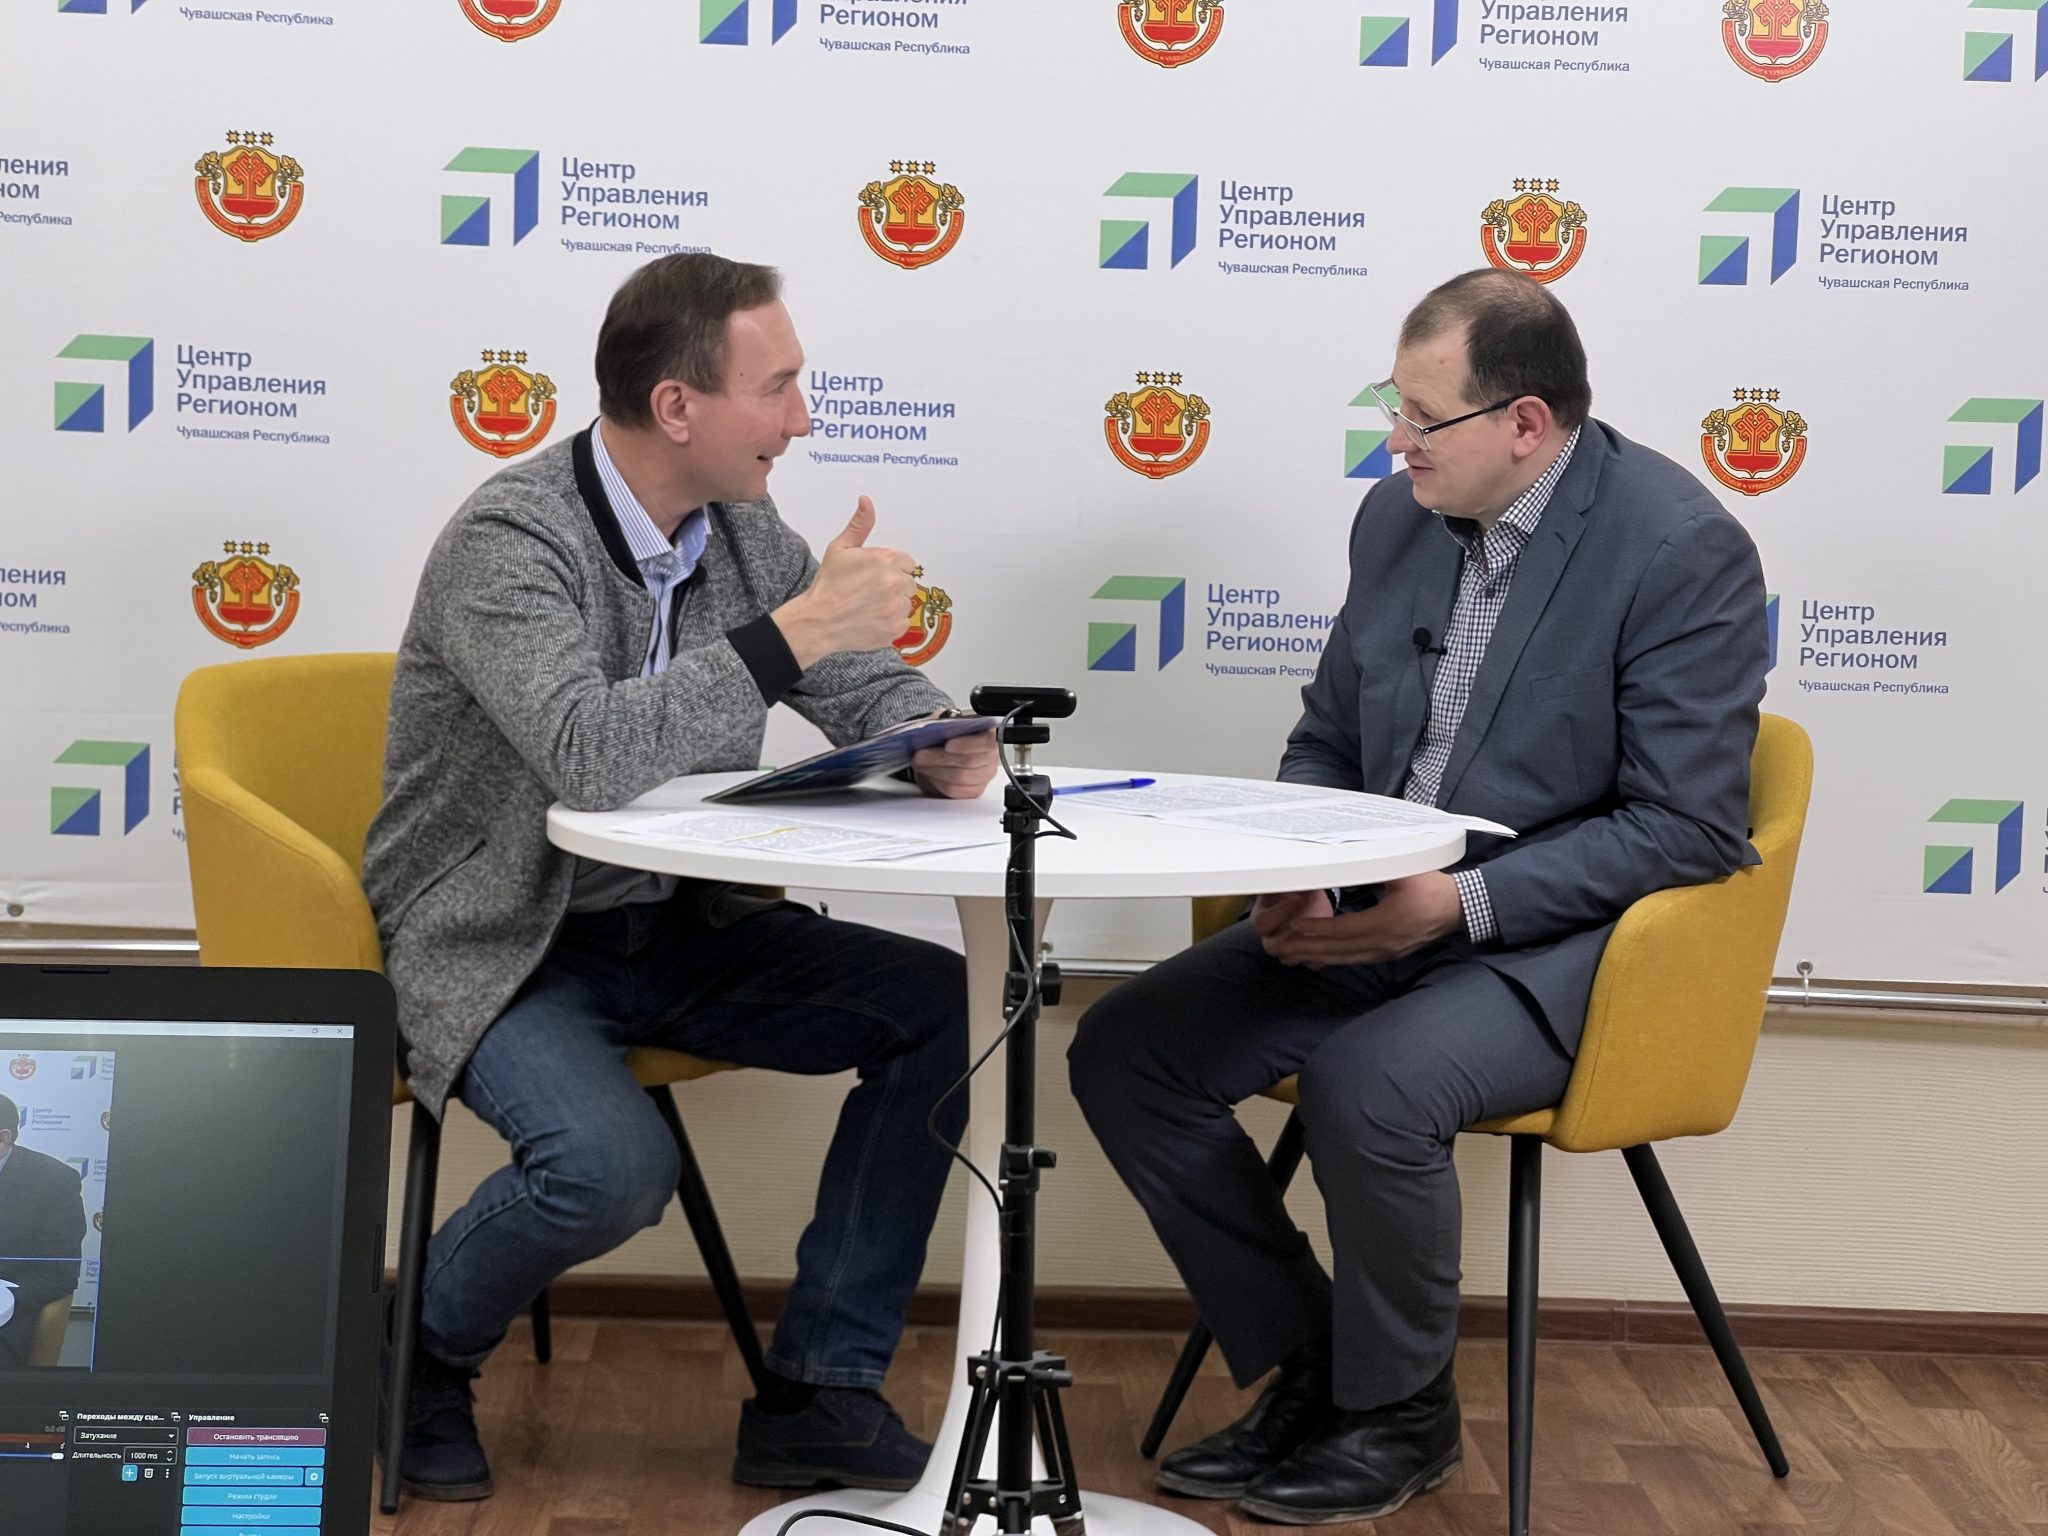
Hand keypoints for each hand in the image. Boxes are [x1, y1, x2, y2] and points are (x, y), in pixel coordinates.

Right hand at [772, 497, 918, 669]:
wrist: (818, 620)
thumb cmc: (828, 586)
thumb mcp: (841, 548)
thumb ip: (860, 525)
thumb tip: (866, 502)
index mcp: (887, 559)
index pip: (906, 562)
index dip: (890, 568)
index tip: (875, 575)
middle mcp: (896, 582)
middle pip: (908, 583)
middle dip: (893, 585)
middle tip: (869, 591)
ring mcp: (897, 607)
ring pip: (906, 603)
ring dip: (892, 604)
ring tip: (868, 605)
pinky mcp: (895, 628)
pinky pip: (903, 623)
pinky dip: (891, 622)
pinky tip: (872, 618)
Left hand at [912, 725, 997, 799]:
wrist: (947, 750)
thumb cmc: (951, 735)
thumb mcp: (947, 721)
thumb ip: (944, 721)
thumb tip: (934, 725)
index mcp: (990, 735)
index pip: (987, 742)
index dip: (967, 744)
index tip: (947, 745)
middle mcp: (992, 757)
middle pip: (969, 762)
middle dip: (940, 758)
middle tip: (920, 755)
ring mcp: (985, 776)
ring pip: (960, 778)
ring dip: (935, 771)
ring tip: (920, 764)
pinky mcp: (974, 791)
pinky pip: (955, 791)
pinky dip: (938, 782)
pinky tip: (928, 774)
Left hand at [1259, 873, 1463, 969]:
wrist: (1458, 908)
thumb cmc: (1432, 886)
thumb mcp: (1405, 871)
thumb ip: (1377, 866)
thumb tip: (1350, 857)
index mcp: (1386, 922)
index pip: (1344, 929)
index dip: (1318, 929)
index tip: (1294, 926)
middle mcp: (1384, 942)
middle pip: (1339, 950)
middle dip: (1308, 949)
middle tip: (1280, 948)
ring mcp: (1387, 952)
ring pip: (1345, 958)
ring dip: (1317, 957)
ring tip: (1291, 956)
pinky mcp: (1389, 954)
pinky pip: (1356, 960)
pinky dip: (1334, 960)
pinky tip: (1318, 959)